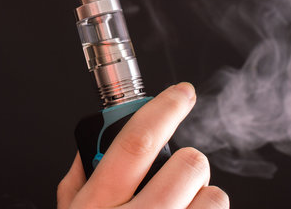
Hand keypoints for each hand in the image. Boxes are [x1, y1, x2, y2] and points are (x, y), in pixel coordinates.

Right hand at [57, 82, 228, 208]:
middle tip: (173, 172)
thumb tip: (89, 149)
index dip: (165, 108)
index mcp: (100, 201)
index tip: (182, 93)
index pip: (138, 139)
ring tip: (179, 203)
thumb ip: (77, 179)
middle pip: (187, 164)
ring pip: (213, 194)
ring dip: (201, 191)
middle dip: (187, 159)